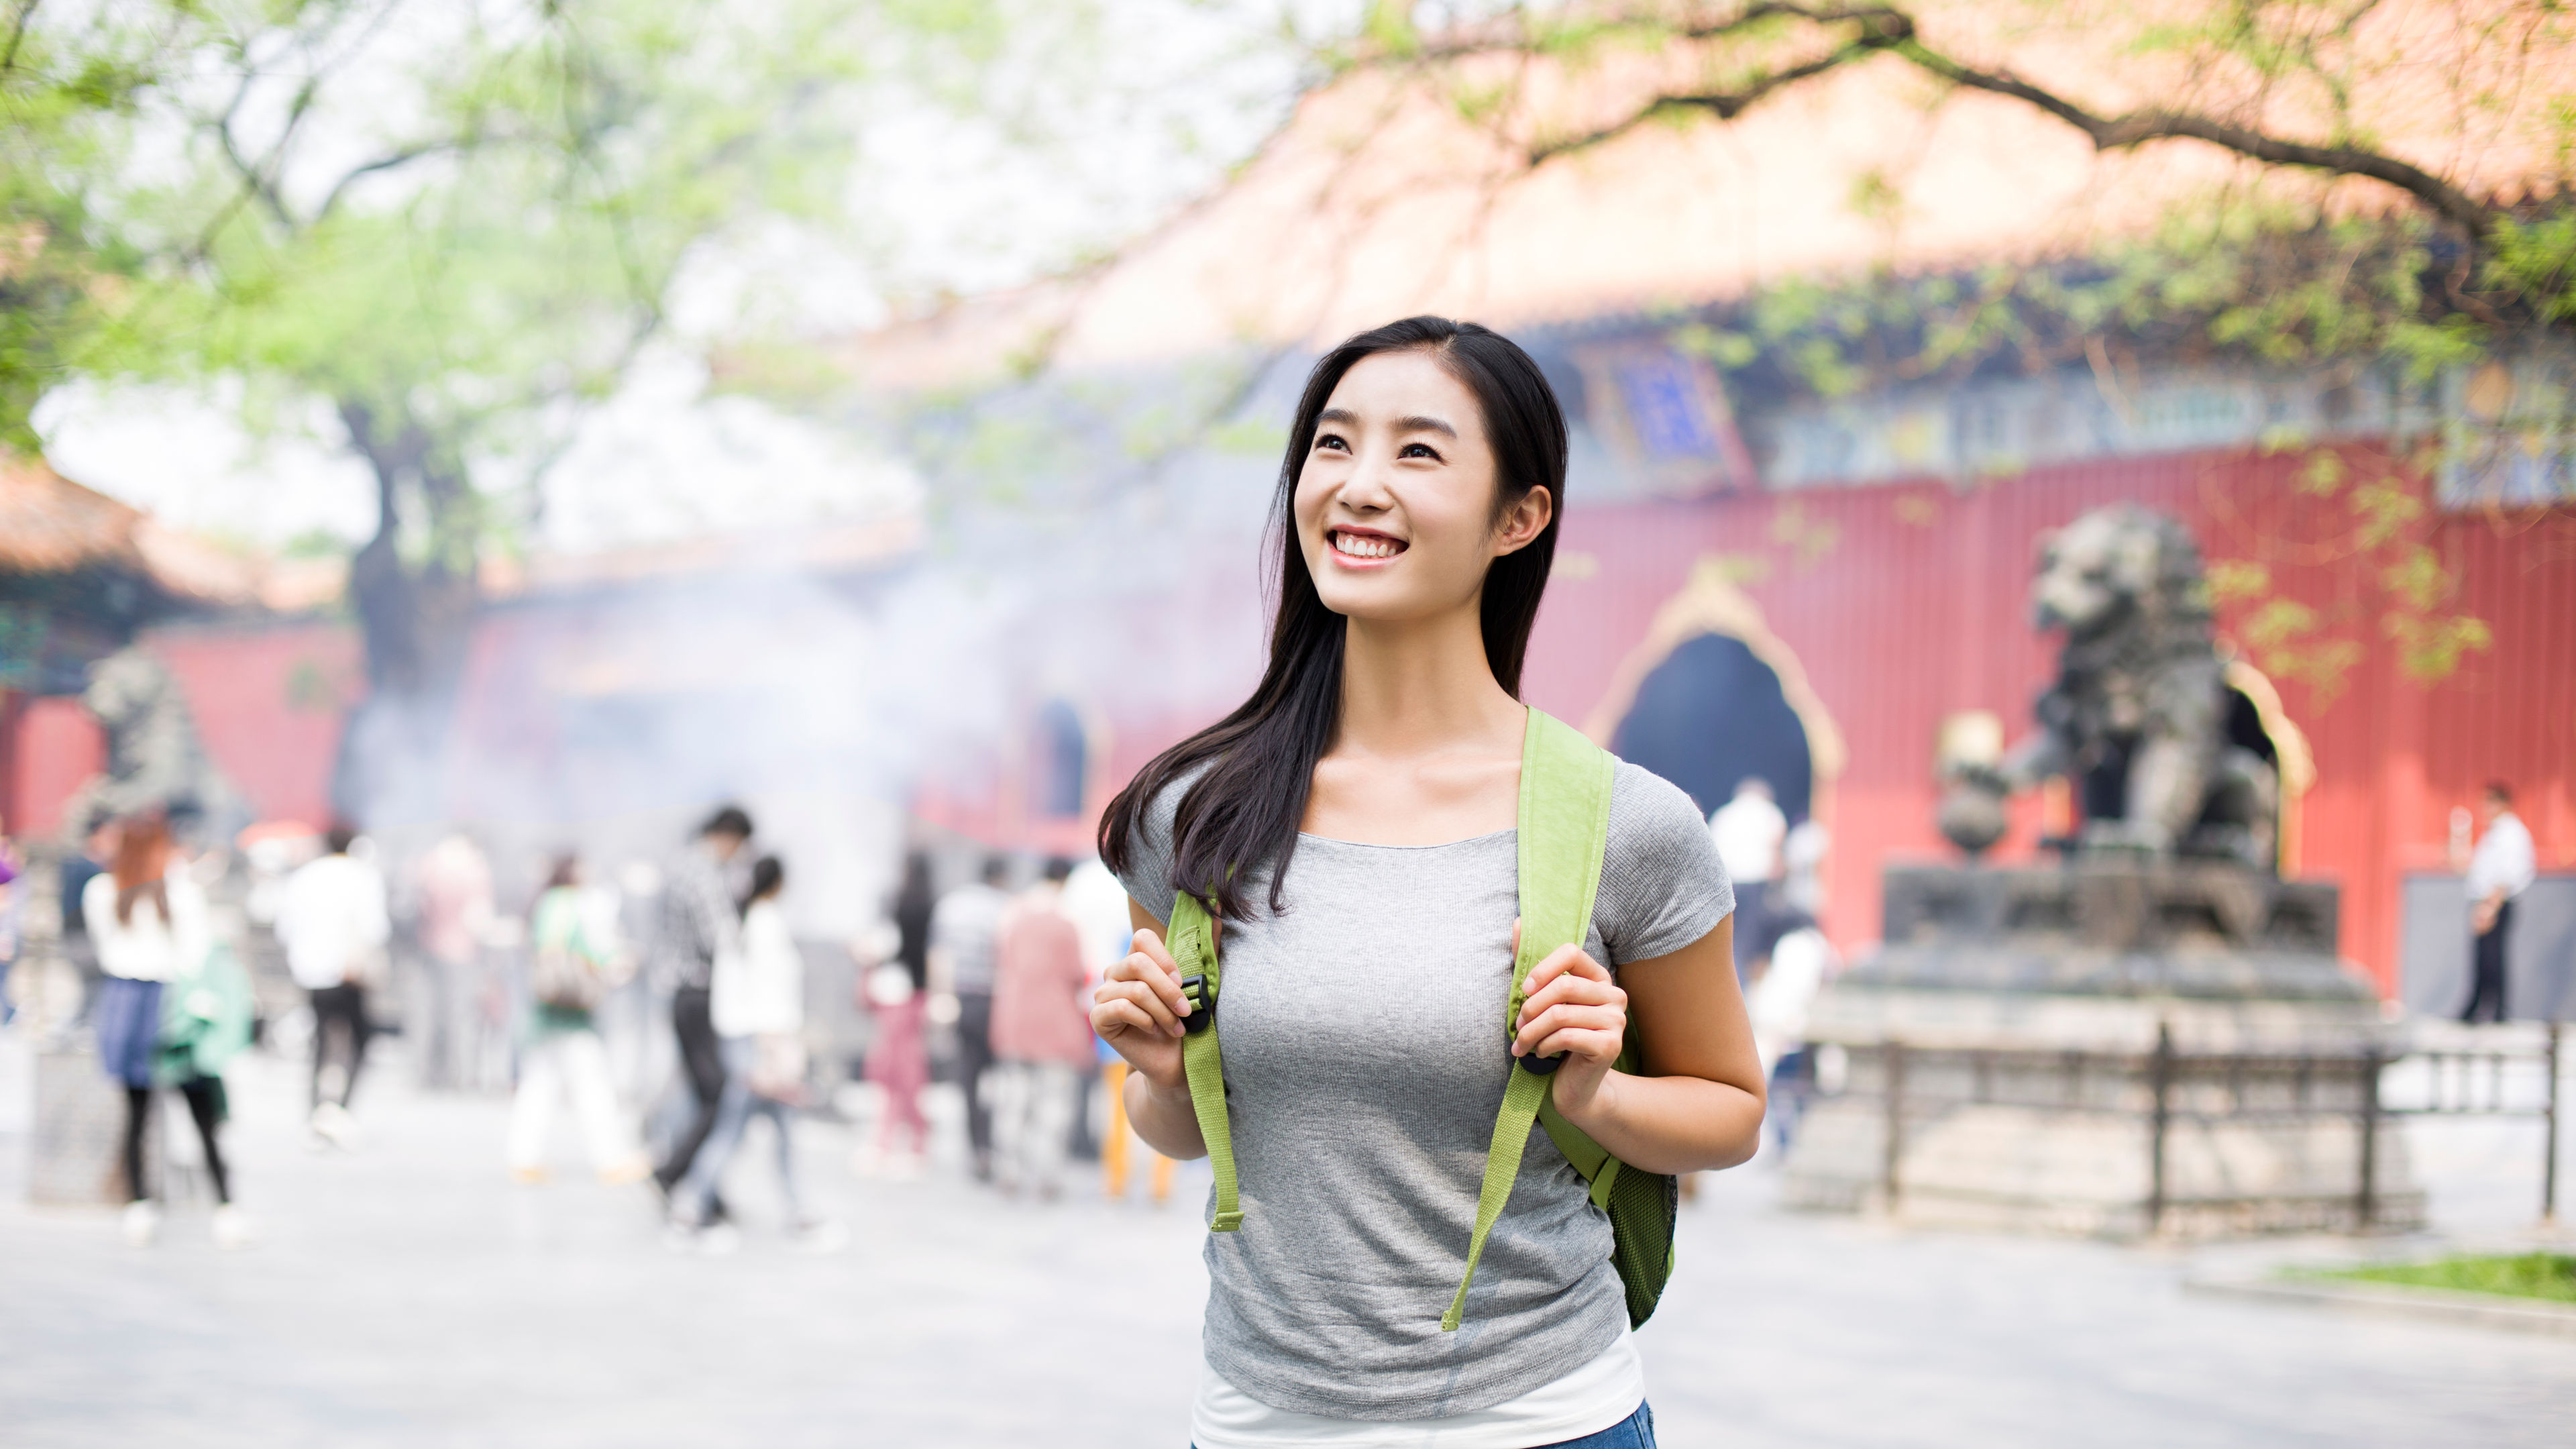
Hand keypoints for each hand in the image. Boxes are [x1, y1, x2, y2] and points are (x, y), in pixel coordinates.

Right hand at [1091, 926, 1193, 1090]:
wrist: (1177, 1062)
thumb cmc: (1187, 1022)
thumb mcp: (1200, 984)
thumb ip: (1206, 948)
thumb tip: (1220, 910)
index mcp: (1137, 960)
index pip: (1142, 938)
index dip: (1165, 959)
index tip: (1183, 983)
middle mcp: (1116, 973)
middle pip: (1138, 963)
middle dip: (1168, 990)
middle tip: (1185, 1010)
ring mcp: (1104, 995)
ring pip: (1135, 989)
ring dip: (1162, 1011)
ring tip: (1176, 1028)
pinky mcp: (1098, 1018)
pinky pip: (1121, 1007)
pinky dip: (1146, 1020)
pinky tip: (1155, 1031)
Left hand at [1511, 922, 1629, 1121]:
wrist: (1576, 1087)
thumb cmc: (1556, 1039)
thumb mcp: (1542, 1001)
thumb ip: (1530, 964)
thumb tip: (1516, 922)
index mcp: (1599, 978)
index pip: (1572, 952)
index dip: (1543, 967)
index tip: (1523, 989)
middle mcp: (1614, 996)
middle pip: (1564, 986)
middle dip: (1531, 1007)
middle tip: (1517, 1025)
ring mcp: (1616, 1021)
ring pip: (1560, 1014)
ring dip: (1531, 1031)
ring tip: (1521, 1043)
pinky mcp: (1610, 1046)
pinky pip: (1567, 1036)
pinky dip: (1544, 1045)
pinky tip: (1539, 1053)